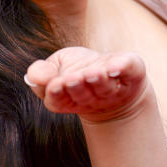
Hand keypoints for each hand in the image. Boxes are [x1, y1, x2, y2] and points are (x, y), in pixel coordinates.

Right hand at [24, 47, 149, 123]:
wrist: (112, 74)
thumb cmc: (78, 69)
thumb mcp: (55, 66)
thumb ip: (41, 71)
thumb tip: (33, 76)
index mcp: (68, 98)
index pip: (59, 100)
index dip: (57, 93)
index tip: (55, 84)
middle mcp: (92, 97)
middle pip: (83, 95)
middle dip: (79, 86)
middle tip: (75, 78)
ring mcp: (113, 88)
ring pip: (105, 87)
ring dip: (99, 81)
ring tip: (94, 72)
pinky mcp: (133, 74)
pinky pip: (130, 71)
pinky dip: (124, 66)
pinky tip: (117, 66)